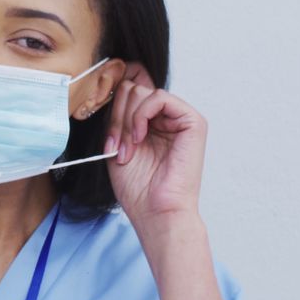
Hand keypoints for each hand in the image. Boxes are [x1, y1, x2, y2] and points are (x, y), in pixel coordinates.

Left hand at [104, 61, 208, 222]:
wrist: (155, 211)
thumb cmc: (138, 188)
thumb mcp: (117, 144)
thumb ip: (115, 117)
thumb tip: (106, 87)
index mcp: (151, 123)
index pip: (126, 93)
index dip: (111, 109)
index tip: (107, 139)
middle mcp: (166, 118)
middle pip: (131, 90)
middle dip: (116, 118)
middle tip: (116, 147)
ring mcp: (181, 118)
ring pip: (141, 92)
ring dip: (126, 121)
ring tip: (127, 148)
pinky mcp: (193, 121)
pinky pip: (159, 97)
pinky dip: (142, 114)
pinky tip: (140, 137)